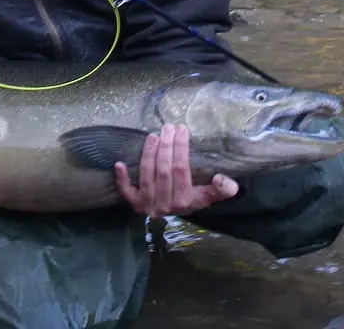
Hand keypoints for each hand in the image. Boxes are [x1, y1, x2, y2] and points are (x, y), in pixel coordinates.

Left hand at [114, 124, 238, 217]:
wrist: (175, 216)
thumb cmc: (192, 198)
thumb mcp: (208, 195)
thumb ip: (221, 190)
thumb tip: (223, 179)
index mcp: (184, 201)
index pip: (180, 170)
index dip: (180, 148)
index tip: (182, 130)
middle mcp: (165, 205)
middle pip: (163, 170)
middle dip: (166, 146)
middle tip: (168, 127)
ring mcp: (148, 205)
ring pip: (147, 176)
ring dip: (148, 153)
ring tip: (153, 135)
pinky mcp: (135, 205)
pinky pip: (127, 192)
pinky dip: (122, 179)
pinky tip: (119, 164)